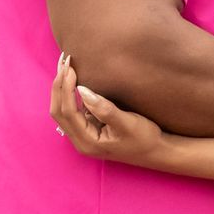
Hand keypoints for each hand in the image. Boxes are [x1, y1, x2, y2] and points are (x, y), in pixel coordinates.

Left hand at [51, 54, 168, 168]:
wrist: (156, 151)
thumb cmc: (145, 138)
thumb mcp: (128, 123)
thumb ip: (104, 108)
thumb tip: (82, 90)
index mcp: (87, 142)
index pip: (67, 112)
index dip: (65, 88)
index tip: (70, 67)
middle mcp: (80, 141)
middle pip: (58, 111)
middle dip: (59, 86)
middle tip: (64, 62)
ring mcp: (83, 135)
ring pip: (62, 110)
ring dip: (61, 88)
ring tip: (65, 65)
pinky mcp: (88, 128)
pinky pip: (72, 109)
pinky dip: (69, 92)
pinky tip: (74, 77)